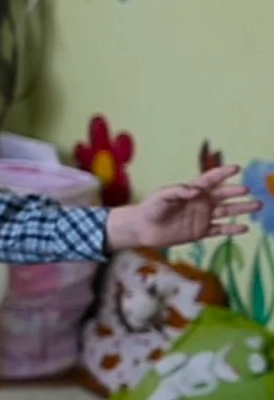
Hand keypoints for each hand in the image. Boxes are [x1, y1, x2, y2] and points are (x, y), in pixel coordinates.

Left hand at [106, 165, 263, 250]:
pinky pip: (220, 230)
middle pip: (223, 195)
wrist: (143, 229)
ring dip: (242, 209)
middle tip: (248, 190)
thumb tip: (195, 191)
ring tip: (257, 205)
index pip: (210, 179)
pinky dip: (232, 229)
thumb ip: (177, 191)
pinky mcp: (201, 231)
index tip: (236, 167)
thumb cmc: (151, 208)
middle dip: (235, 192)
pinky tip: (245, 228)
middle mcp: (201, 202)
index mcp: (192, 191)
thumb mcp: (161, 196)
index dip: (222, 173)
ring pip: (226, 212)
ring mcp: (203, 217)